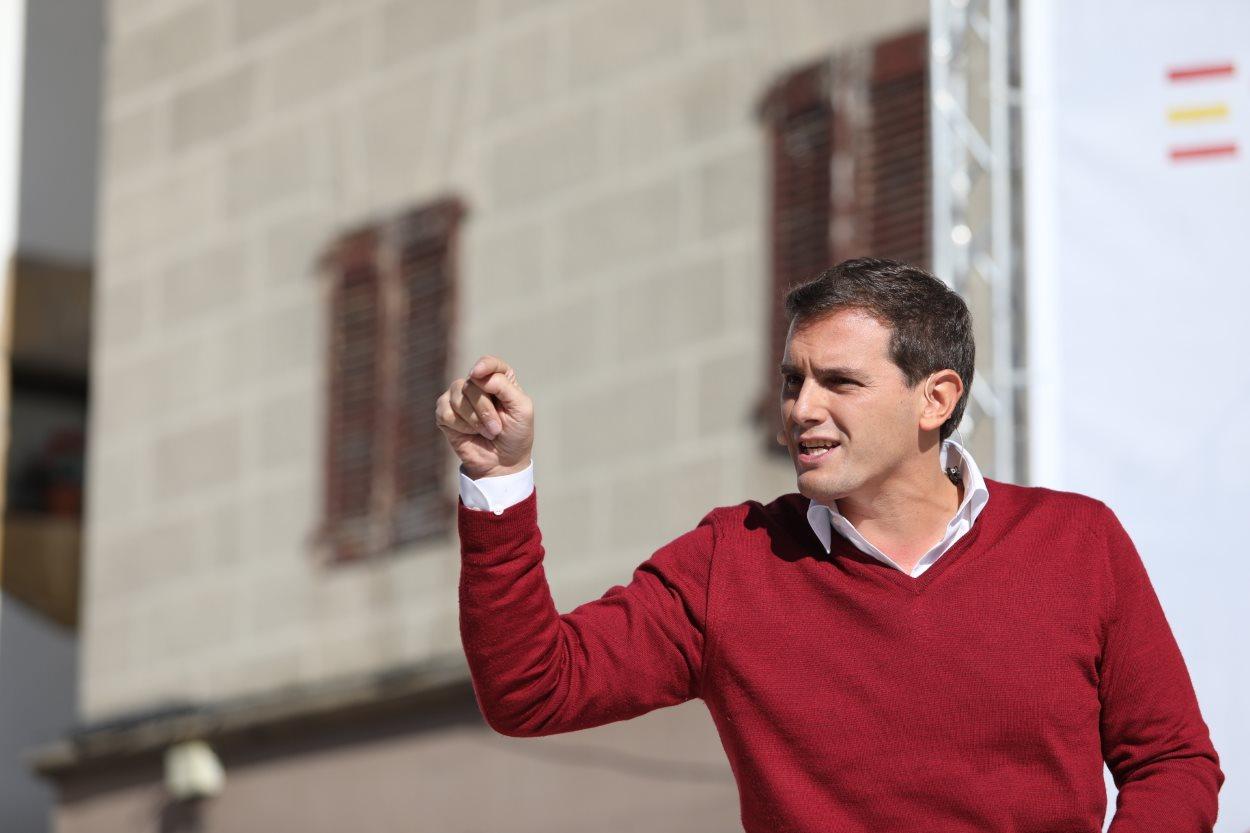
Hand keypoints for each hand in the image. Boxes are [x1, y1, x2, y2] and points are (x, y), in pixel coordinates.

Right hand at [434, 354, 533, 478]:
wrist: (503, 463)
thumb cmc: (516, 434)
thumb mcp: (521, 410)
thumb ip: (505, 388)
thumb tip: (479, 375)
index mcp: (499, 379)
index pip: (488, 363)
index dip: (483, 366)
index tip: (477, 374)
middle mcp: (477, 384)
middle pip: (472, 383)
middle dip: (485, 409)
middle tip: (496, 429)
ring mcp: (458, 397)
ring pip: (458, 397)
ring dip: (475, 420)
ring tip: (487, 432)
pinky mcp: (445, 413)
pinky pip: (446, 412)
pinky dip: (461, 426)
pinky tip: (470, 433)